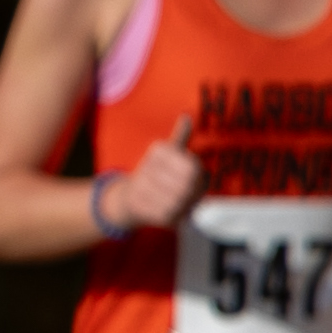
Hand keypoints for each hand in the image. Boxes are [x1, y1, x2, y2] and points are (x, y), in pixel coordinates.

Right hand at [100, 112, 208, 233]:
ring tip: (184, 203)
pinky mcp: (140, 206)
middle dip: (195, 194)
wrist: (129, 197)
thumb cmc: (157, 173)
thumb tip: (186, 117)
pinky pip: (169, 215)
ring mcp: (142, 187)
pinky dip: (176, 216)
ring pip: (179, 202)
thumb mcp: (168, 152)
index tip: (200, 183)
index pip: (193, 169)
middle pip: (187, 186)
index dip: (202, 180)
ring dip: (186, 206)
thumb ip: (180, 136)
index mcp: (159, 151)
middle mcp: (147, 166)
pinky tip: (174, 211)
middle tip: (194, 196)